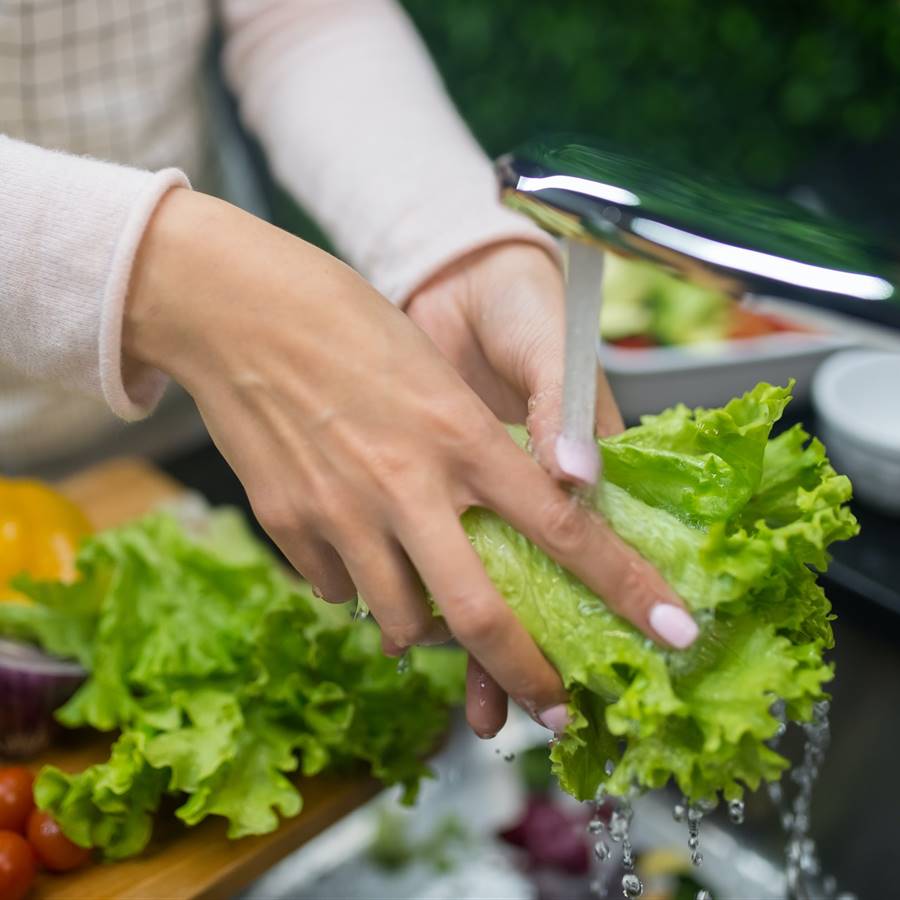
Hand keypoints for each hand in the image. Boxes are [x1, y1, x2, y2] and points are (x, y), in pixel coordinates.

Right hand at [124, 193, 695, 741]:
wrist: (233, 305)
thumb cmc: (344, 321)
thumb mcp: (433, 374)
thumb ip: (473, 452)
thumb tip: (508, 513)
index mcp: (462, 435)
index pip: (563, 526)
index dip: (626, 586)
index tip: (673, 629)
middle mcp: (408, 484)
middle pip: (482, 614)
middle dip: (528, 676)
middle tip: (554, 710)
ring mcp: (341, 512)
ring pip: (401, 621)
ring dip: (427, 632)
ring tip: (431, 610)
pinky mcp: (286, 525)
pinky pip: (337, 590)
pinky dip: (360, 587)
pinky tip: (358, 549)